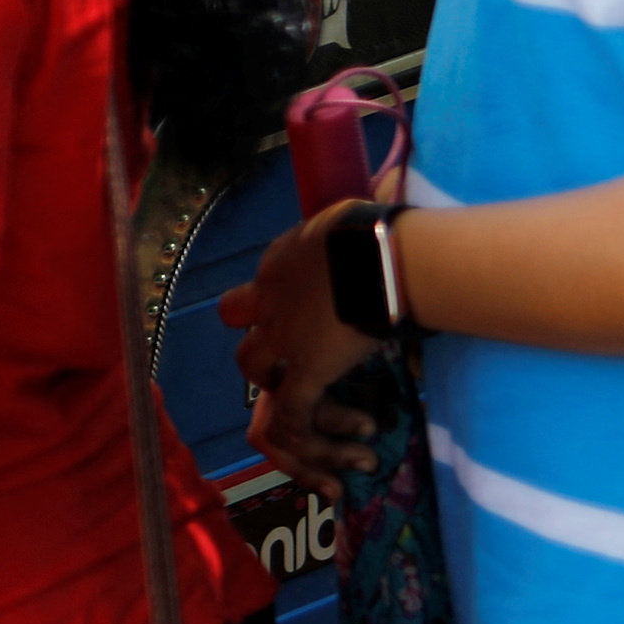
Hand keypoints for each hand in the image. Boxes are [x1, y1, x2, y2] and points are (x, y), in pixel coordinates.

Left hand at [219, 199, 388, 491]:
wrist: (382, 256)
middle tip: (292, 360)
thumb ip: (357, 209)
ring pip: (254, 372)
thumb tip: (387, 179)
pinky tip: (346, 444)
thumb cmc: (379, 229)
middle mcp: (268, 300)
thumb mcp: (356, 209)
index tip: (304, 310)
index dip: (273, 302)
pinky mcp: (302, 373)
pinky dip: (309, 433)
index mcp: (280, 259)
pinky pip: (290, 415)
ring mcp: (281, 339)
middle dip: (260, 344)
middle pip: (237, 327)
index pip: (259, 284)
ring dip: (280, 388)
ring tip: (319, 405)